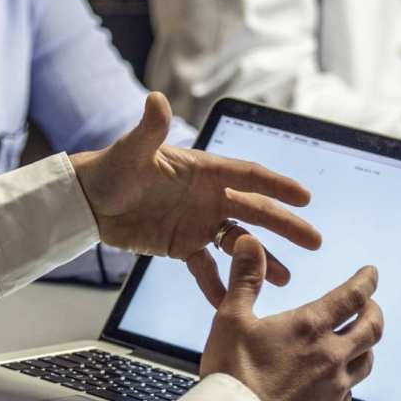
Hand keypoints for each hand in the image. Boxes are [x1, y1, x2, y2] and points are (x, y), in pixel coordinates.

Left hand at [71, 93, 320, 289]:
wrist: (86, 202)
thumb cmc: (110, 170)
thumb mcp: (131, 152)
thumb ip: (149, 129)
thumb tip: (155, 99)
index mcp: (205, 170)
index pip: (250, 176)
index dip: (278, 186)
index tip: (305, 197)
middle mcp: (210, 196)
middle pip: (255, 211)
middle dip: (285, 226)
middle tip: (314, 241)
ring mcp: (199, 222)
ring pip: (238, 242)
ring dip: (261, 260)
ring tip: (285, 279)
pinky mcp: (182, 246)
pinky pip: (205, 268)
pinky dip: (218, 285)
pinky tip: (230, 302)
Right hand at [201, 234, 382, 400]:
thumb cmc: (230, 376)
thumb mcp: (231, 318)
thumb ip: (245, 278)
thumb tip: (249, 243)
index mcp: (310, 327)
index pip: (353, 296)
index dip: (367, 281)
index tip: (372, 273)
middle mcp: (331, 356)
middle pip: (372, 328)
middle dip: (374, 311)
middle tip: (370, 304)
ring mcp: (333, 389)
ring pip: (367, 361)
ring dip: (366, 345)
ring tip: (358, 339)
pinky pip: (350, 392)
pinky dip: (349, 379)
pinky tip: (337, 379)